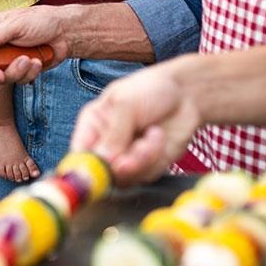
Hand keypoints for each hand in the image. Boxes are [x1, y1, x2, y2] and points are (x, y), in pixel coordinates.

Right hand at [0, 6, 70, 84]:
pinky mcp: (23, 70)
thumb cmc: (40, 21)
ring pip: (4, 77)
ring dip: (17, 71)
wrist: (65, 32)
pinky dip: (30, 73)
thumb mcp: (16, 24)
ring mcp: (9, 60)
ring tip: (29, 59)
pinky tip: (38, 61)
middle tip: (0, 75)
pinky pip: (20, 80)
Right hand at [70, 59, 201, 184]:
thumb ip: (114, 133)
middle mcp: (106, 144)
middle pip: (101, 172)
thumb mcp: (127, 103)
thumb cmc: (151, 89)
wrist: (186, 93)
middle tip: (131, 158)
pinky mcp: (147, 166)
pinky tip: (159, 136)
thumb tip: (103, 160)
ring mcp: (126, 157)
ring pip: (125, 176)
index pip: (79, 153)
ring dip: (142, 158)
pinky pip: (146, 175)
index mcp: (92, 125)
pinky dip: (155, 158)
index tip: (98, 169)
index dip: (84, 166)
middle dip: (119, 165)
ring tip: (153, 134)